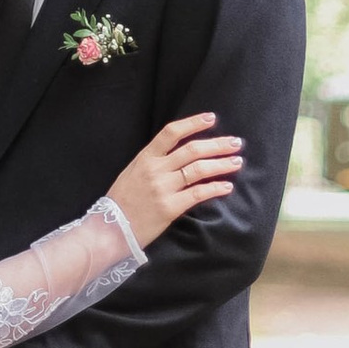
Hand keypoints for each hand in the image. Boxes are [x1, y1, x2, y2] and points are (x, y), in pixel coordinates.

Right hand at [109, 112, 244, 248]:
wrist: (111, 229)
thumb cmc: (122, 201)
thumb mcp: (132, 172)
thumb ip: (153, 161)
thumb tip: (179, 152)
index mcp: (145, 158)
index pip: (171, 133)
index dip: (193, 123)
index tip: (211, 118)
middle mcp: (155, 169)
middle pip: (192, 150)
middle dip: (218, 144)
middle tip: (236, 143)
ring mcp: (163, 188)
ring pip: (199, 169)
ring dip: (221, 164)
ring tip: (237, 162)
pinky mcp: (170, 207)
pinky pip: (198, 193)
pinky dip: (215, 188)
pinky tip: (227, 186)